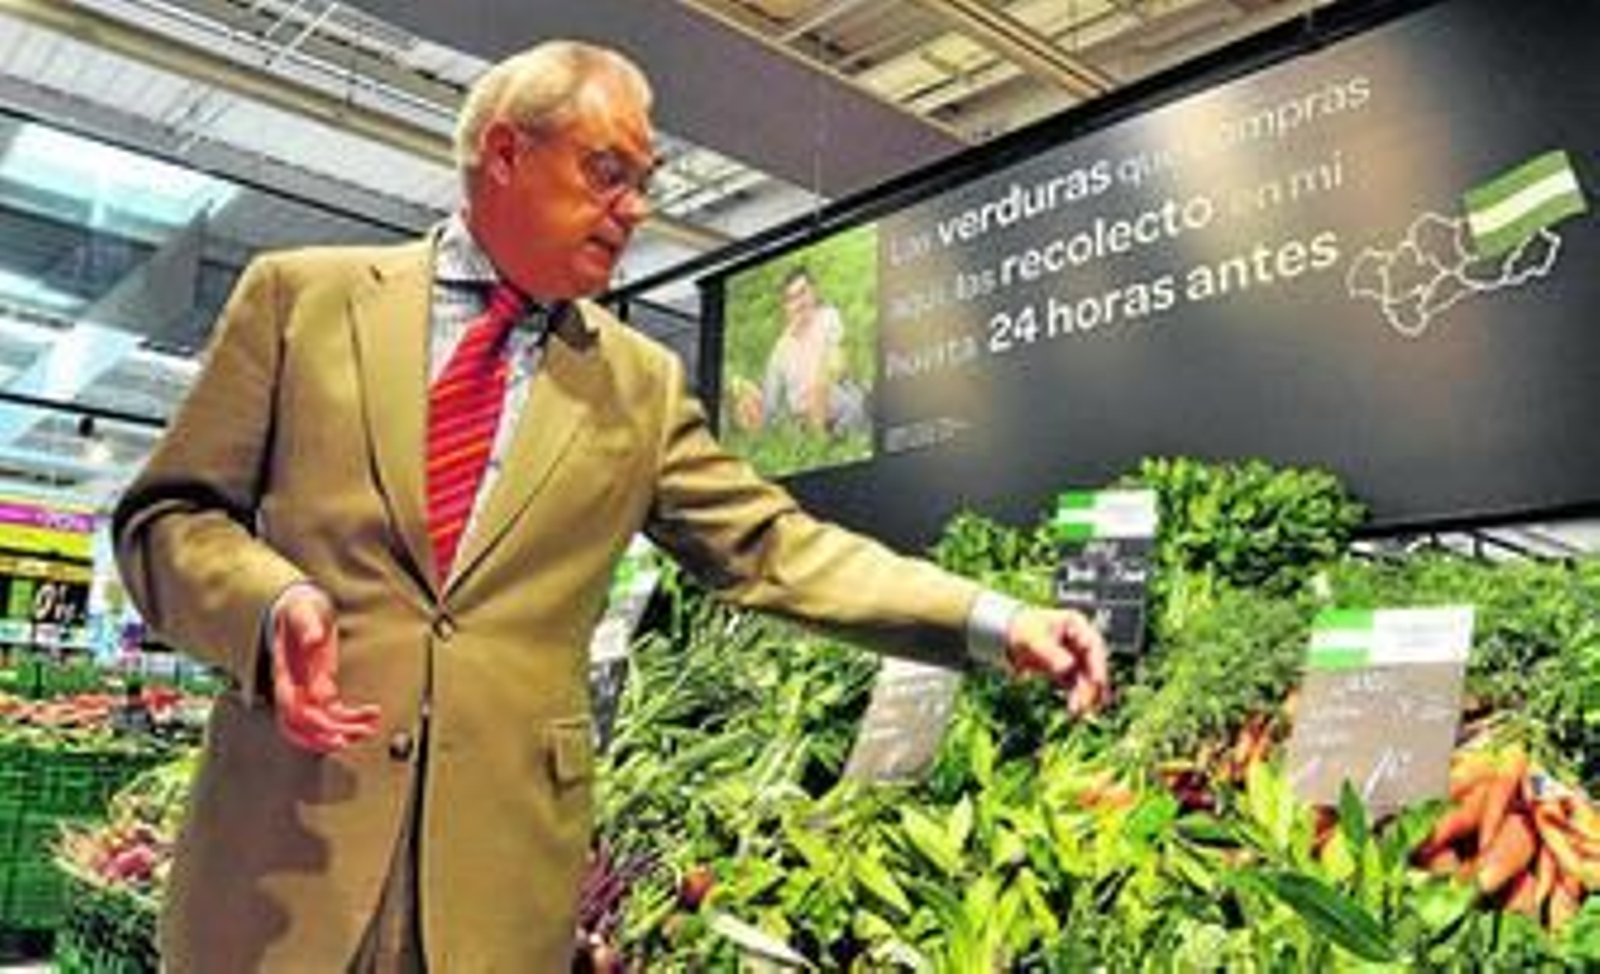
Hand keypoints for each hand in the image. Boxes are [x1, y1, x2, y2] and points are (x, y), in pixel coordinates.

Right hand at [271, 587, 380, 753]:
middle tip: (356, 734)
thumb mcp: (303, 611)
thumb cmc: (300, 611)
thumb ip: (307, 624)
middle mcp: (294, 688)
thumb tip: (314, 639)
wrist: (302, 610)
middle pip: (304, 725)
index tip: (332, 730)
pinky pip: (335, 713)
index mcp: (285, 673)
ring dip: (344, 731)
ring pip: (321, 724)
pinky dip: (352, 718)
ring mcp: (307, 691)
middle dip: (328, 735)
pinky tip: (372, 715)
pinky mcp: (322, 689)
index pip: (290, 708)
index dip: (310, 723)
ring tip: (370, 729)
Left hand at [1004, 607, 1110, 716]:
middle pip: (1093, 664)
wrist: (1007, 637)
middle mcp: (1080, 639)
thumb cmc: (1021, 631)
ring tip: (1077, 711)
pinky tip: (1075, 710)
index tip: (1097, 681)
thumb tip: (1068, 666)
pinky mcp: (1068, 669)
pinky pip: (1077, 684)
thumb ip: (1050, 653)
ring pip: (1087, 677)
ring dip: (1086, 694)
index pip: (1093, 646)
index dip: (1097, 665)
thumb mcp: (1032, 639)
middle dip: (1091, 685)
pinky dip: (1077, 696)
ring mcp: (1076, 654)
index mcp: (1076, 624)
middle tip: (1085, 704)